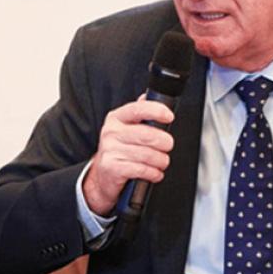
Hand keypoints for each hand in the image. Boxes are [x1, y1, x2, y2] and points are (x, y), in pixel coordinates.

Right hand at [83, 95, 173, 215]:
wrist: (103, 176)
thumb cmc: (120, 149)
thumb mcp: (126, 128)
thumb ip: (140, 113)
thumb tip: (151, 96)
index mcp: (116, 118)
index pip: (138, 109)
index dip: (157, 111)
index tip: (169, 117)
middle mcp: (111, 132)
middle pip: (148, 135)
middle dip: (165, 143)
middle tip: (167, 146)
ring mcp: (110, 150)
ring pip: (148, 154)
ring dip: (161, 161)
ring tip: (161, 162)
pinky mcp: (112, 168)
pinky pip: (142, 169)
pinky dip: (154, 173)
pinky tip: (154, 173)